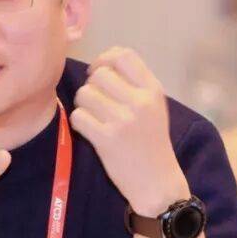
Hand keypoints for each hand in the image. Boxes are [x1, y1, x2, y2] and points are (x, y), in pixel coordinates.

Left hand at [70, 47, 189, 216]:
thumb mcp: (154, 107)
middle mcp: (140, 101)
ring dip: (84, 105)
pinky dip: (80, 122)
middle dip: (92, 85)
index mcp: (153, 90)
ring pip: (85, 94)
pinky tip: (90, 131)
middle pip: (99, 74)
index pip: (123, 55)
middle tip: (96, 102)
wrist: (157, 182)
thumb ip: (135, 83)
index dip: (104, 59)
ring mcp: (123, 120)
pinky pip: (79, 116)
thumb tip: (102, 63)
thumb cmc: (152, 142)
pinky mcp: (106, 139)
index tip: (100, 73)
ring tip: (94, 117)